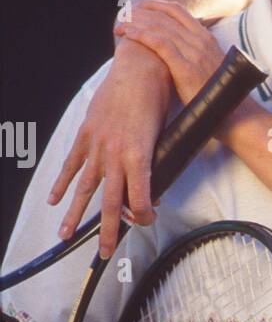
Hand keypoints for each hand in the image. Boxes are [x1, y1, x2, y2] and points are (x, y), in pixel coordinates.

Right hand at [48, 37, 171, 256]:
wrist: (141, 67)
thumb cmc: (160, 99)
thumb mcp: (166, 135)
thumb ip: (159, 163)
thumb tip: (154, 188)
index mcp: (140, 156)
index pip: (139, 200)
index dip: (143, 216)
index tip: (147, 221)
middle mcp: (116, 155)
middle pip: (109, 202)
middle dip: (107, 230)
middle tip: (105, 253)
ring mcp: (97, 145)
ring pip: (85, 187)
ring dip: (75, 214)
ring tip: (66, 236)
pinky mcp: (86, 134)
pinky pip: (72, 163)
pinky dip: (63, 182)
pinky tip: (54, 199)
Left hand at [115, 0, 225, 107]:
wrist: (234, 114)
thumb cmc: (218, 96)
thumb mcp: (209, 68)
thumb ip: (196, 56)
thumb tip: (177, 54)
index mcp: (206, 38)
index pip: (177, 10)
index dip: (155, 5)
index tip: (138, 8)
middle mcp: (200, 41)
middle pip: (164, 16)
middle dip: (140, 13)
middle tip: (123, 16)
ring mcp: (194, 53)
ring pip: (159, 27)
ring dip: (136, 23)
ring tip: (119, 26)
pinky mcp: (186, 67)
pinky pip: (160, 44)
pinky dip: (141, 35)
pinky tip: (128, 34)